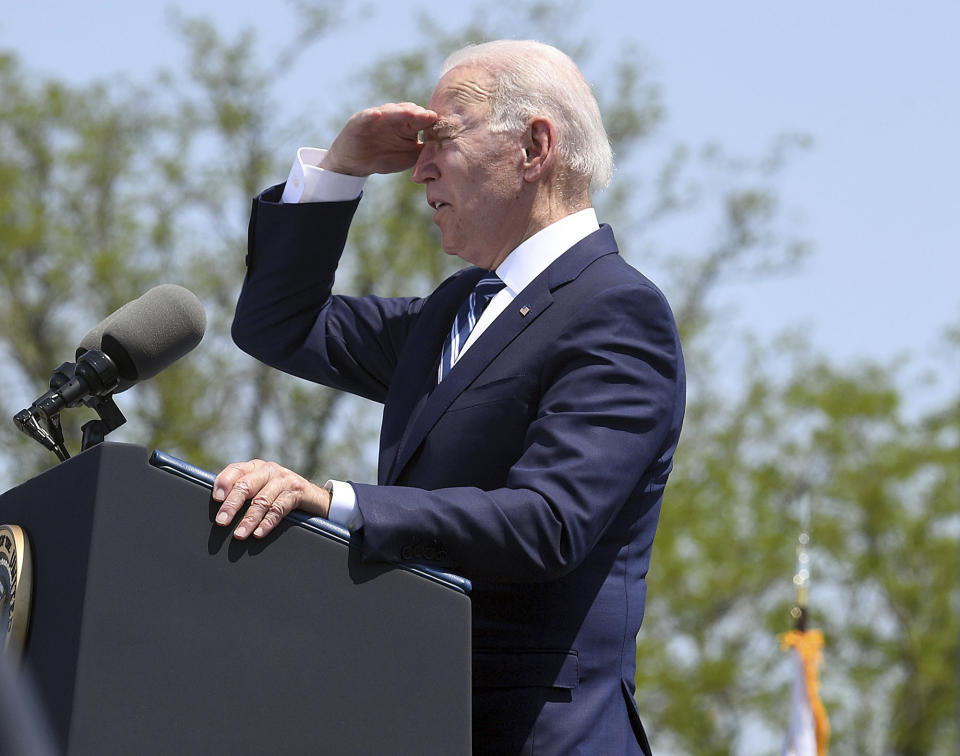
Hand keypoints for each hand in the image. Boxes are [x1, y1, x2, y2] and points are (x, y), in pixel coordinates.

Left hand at [212, 459, 330, 539]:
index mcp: (255, 467)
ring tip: (239, 535)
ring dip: (249, 520)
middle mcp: (268, 469)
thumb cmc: (279, 495)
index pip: (235, 470)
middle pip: (246, 486)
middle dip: (232, 505)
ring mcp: (284, 479)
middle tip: (222, 522)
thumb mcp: (260, 488)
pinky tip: (259, 533)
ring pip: (262, 500)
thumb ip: (242, 492)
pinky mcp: (297, 491)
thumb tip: (218, 510)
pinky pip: (279, 508)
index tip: (216, 500)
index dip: (224, 483)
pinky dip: (267, 522)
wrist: (314, 497)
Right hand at [321, 102, 437, 176]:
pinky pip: (366, 117)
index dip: (429, 120)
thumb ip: (425, 152)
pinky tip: (377, 115)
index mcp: (408, 125)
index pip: (421, 119)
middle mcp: (394, 117)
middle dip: (418, 114)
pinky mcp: (360, 121)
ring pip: (390, 112)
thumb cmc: (386, 157)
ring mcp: (378, 117)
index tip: (438, 122)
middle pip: (408, 112)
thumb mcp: (409, 157)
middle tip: (428, 116)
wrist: (357, 162)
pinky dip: (371, 115)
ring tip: (409, 113)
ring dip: (399, 112)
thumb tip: (448, 151)